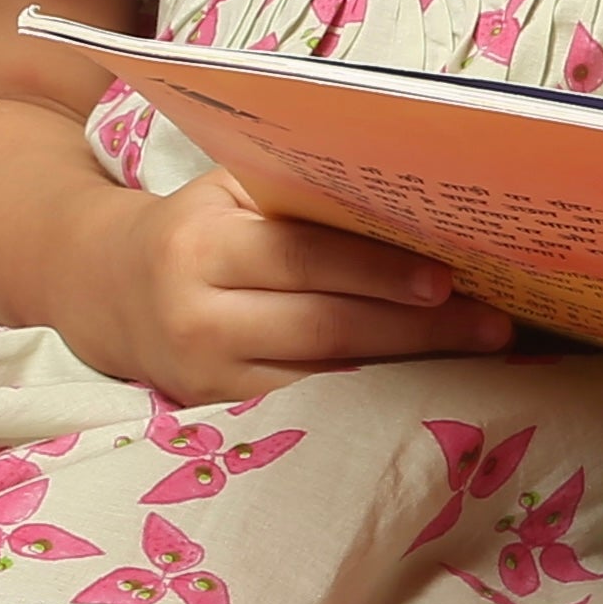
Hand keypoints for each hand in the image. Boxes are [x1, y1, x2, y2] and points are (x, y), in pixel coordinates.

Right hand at [87, 169, 514, 403]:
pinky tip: (424, 387)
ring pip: (322, 379)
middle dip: (418, 330)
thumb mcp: (237, 188)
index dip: (378, 271)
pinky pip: (303, 410)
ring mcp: (204, 377)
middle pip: (325, 327)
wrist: (109, 287)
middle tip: (493, 324)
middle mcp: (197, 318)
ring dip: (406, 370)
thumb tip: (416, 192)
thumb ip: (307, 190)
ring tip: (478, 355)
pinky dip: (368, 401)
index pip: (306, 259)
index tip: (449, 279)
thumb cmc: (204, 222)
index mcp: (203, 246)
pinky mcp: (214, 414)